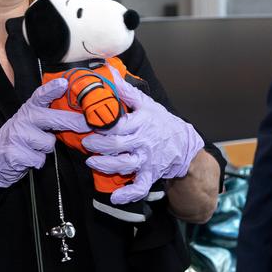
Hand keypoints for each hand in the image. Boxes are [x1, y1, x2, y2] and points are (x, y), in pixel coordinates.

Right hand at [0, 78, 89, 188]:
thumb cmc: (20, 138)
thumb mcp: (30, 121)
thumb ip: (47, 116)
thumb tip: (76, 115)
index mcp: (28, 109)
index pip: (40, 96)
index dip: (52, 89)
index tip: (63, 83)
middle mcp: (23, 119)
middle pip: (51, 119)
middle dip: (71, 122)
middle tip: (86, 124)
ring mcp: (17, 136)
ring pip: (48, 143)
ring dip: (46, 148)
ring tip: (35, 147)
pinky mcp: (14, 154)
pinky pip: (40, 159)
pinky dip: (38, 162)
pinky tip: (28, 158)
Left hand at [81, 70, 203, 204]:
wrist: (184, 145)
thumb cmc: (162, 123)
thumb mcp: (147, 104)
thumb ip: (127, 92)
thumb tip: (111, 73)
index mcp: (141, 122)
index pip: (118, 123)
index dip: (101, 124)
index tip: (87, 122)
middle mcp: (143, 141)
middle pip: (117, 145)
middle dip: (98, 146)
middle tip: (87, 143)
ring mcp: (146, 159)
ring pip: (125, 165)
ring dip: (106, 166)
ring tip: (92, 163)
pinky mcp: (150, 174)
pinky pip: (139, 187)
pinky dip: (128, 194)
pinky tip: (115, 197)